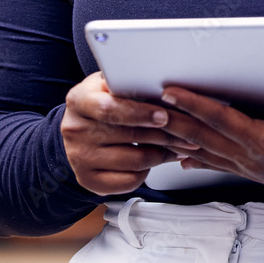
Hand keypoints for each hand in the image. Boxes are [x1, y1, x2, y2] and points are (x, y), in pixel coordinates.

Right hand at [61, 72, 199, 195]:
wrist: (75, 130)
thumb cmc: (100, 102)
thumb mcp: (107, 83)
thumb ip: (128, 82)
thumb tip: (162, 82)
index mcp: (79, 100)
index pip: (111, 108)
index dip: (141, 113)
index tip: (164, 115)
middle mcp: (76, 130)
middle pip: (129, 135)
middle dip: (164, 134)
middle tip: (188, 132)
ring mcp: (80, 158)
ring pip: (134, 161)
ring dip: (162, 154)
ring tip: (179, 145)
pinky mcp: (88, 180)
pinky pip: (128, 181)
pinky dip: (148, 172)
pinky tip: (156, 160)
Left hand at [159, 78, 263, 202]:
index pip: (224, 121)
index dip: (196, 105)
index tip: (173, 91)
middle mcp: (256, 160)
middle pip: (206, 137)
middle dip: (175, 119)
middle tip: (149, 104)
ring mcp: (255, 169)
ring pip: (207, 152)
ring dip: (180, 138)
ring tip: (156, 126)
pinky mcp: (258, 171)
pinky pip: (219, 163)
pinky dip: (197, 157)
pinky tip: (182, 155)